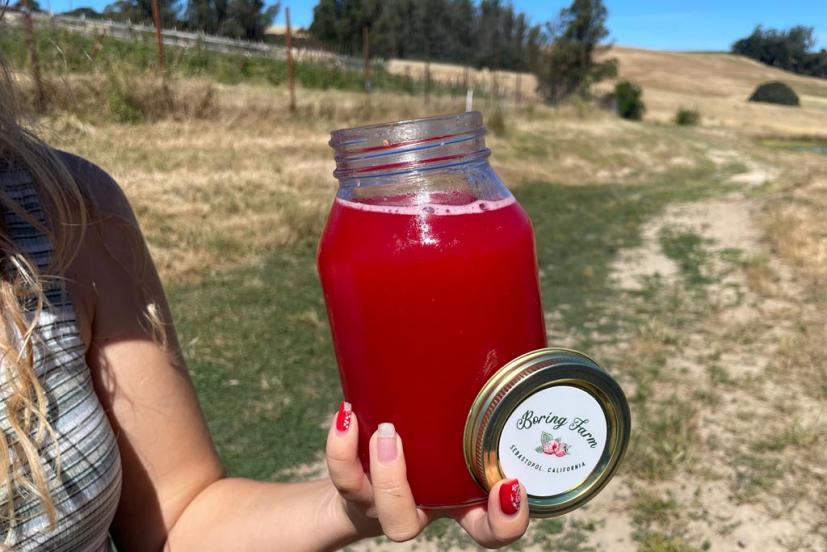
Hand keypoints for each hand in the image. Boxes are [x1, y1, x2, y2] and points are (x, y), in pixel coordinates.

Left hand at [325, 402, 528, 547]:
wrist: (372, 474)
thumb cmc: (439, 433)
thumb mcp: (464, 416)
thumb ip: (482, 393)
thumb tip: (513, 336)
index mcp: (461, 498)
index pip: (490, 528)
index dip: (506, 520)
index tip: (510, 485)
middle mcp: (420, 506)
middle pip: (408, 526)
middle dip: (402, 492)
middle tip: (401, 441)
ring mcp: (385, 500)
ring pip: (381, 509)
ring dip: (382, 473)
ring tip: (385, 431)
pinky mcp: (358, 487)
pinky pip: (346, 479)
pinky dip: (341, 449)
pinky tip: (346, 415)